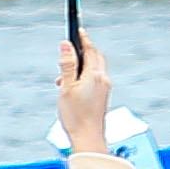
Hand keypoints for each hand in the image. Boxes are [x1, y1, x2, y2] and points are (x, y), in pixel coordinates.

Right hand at [57, 34, 112, 159]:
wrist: (88, 139)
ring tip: (64, 75)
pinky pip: (96, 78)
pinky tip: (73, 86)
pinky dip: (86, 75)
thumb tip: (66, 45)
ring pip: (96, 68)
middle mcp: (103, 80)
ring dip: (83, 64)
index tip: (79, 30)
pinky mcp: (103, 97)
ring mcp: (105, 89)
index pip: (90, 50)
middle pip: (96, 57)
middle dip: (85, 50)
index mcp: (95, 75)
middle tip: (72, 48)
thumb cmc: (76, 116)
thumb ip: (66, 65)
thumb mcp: (66, 88)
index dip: (84, 39)